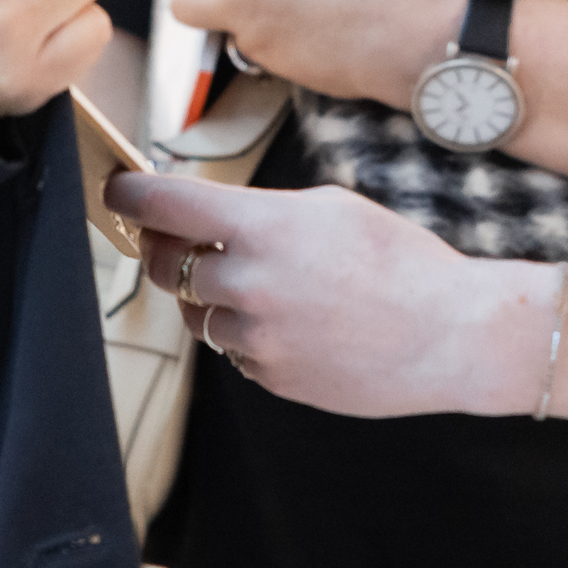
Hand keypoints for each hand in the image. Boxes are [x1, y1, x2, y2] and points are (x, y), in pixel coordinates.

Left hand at [106, 171, 551, 417]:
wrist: (451, 336)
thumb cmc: (402, 262)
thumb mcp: (331, 208)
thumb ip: (261, 211)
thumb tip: (209, 214)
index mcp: (262, 228)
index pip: (161, 205)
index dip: (128, 196)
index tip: (116, 191)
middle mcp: (247, 283)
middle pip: (165, 263)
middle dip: (167, 247)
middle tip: (185, 237)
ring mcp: (255, 336)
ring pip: (197, 311)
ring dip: (215, 295)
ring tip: (272, 285)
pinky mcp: (268, 376)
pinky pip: (234, 349)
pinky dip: (249, 334)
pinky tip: (299, 323)